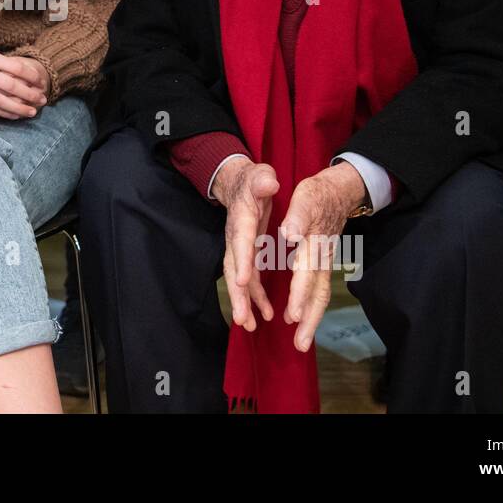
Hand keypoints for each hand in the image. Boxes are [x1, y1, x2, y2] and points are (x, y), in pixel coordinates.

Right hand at [0, 42, 47, 119]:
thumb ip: (0, 63)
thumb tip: (27, 75)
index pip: (14, 66)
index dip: (31, 76)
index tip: (41, 82)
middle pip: (9, 85)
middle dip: (28, 94)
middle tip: (43, 99)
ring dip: (18, 107)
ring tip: (33, 112)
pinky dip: (3, 113)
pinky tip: (16, 116)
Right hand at [212, 158, 279, 332]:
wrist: (241, 184)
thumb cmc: (254, 180)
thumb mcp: (260, 175)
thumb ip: (263, 180)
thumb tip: (269, 183)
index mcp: (242, 219)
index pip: (241, 241)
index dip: (243, 261)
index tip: (245, 282)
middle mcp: (237, 237)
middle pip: (234, 268)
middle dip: (238, 295)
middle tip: (242, 319)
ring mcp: (240, 249)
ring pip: (239, 279)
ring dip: (244, 303)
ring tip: (250, 326)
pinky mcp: (247, 255)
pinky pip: (250, 280)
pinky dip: (255, 298)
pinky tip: (264, 315)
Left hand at [279, 161, 367, 351]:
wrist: (341, 189)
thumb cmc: (319, 193)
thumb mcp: (306, 195)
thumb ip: (297, 215)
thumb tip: (288, 233)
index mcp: (314, 241)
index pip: (306, 272)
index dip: (299, 294)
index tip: (292, 315)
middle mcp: (322, 256)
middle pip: (317, 292)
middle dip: (308, 319)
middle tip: (300, 344)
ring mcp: (325, 261)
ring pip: (320, 294)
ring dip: (311, 318)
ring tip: (302, 341)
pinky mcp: (323, 262)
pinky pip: (319, 289)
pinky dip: (310, 307)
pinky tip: (300, 319)